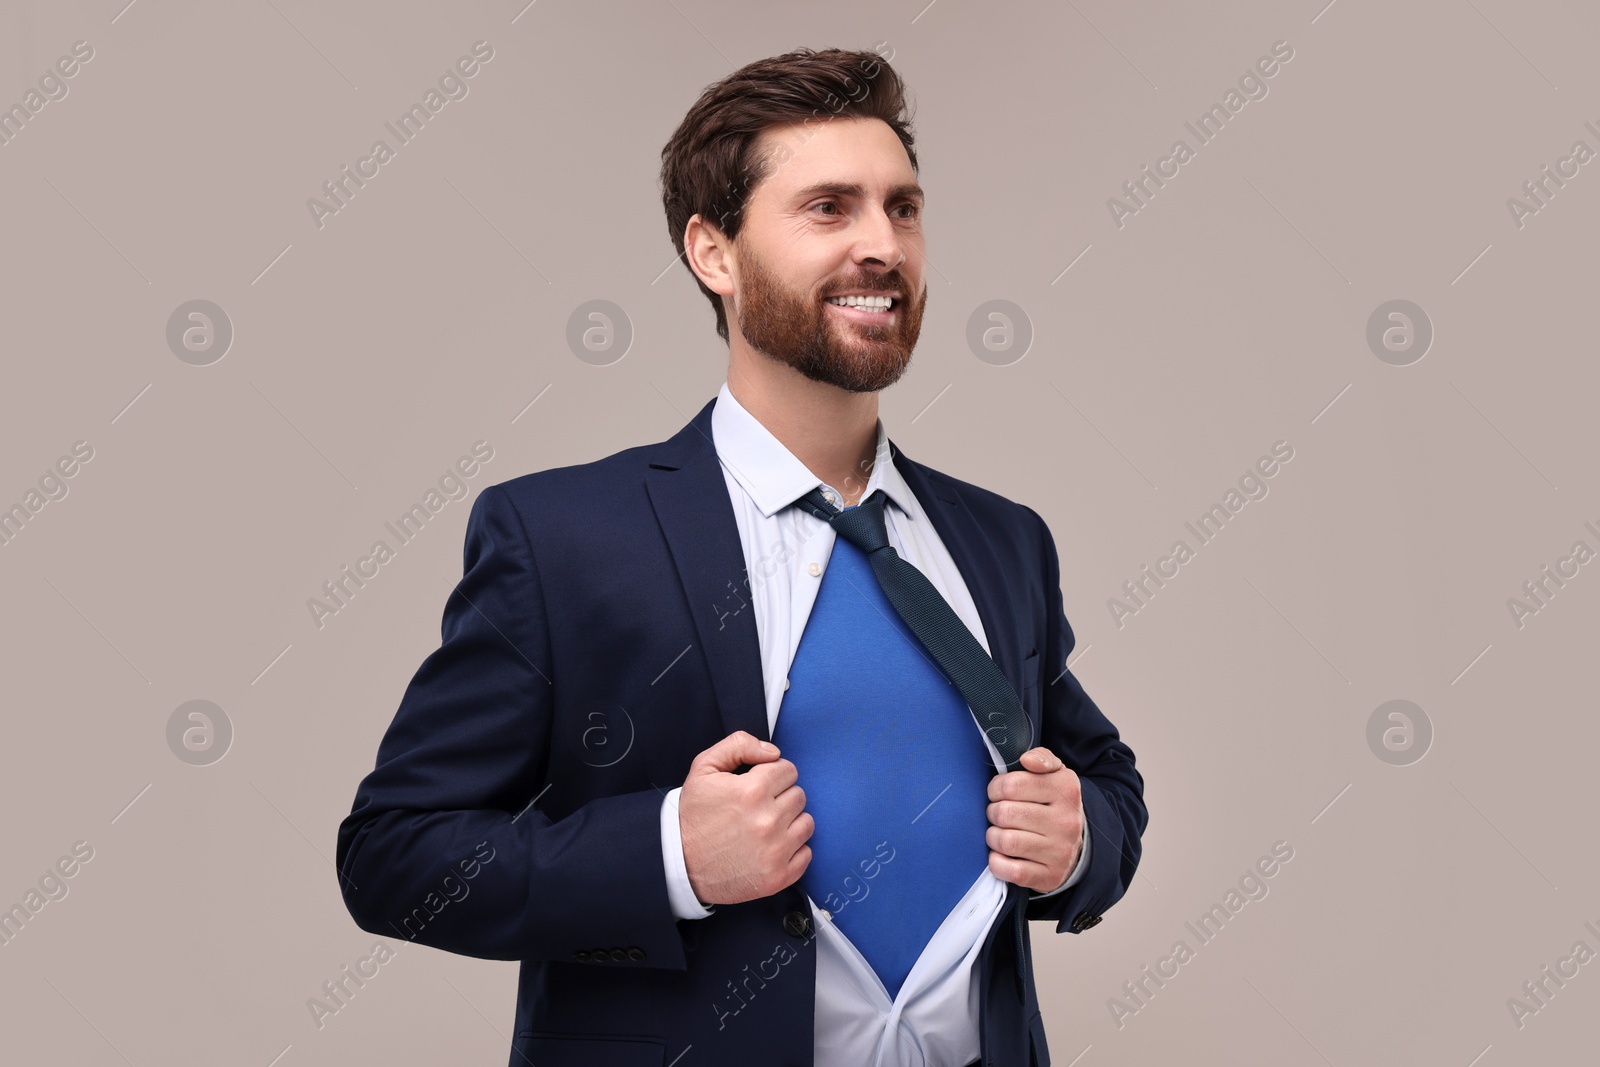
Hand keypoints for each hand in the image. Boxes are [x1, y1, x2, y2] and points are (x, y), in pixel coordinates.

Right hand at [679, 731, 813, 905]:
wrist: (678, 865)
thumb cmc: (693, 816)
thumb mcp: (703, 768)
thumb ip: (739, 745)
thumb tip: (773, 752)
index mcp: (751, 792)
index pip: (788, 770)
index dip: (772, 774)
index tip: (759, 784)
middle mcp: (767, 821)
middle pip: (799, 795)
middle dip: (781, 796)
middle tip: (758, 807)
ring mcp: (775, 852)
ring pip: (806, 822)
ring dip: (790, 821)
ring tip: (765, 826)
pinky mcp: (778, 877)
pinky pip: (806, 853)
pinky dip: (793, 849)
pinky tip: (771, 846)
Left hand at [985, 747, 1083, 893]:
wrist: (1075, 846)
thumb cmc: (1053, 805)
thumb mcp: (1054, 775)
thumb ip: (1042, 759)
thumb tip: (1027, 759)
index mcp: (1066, 789)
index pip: (1011, 785)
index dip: (995, 788)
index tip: (998, 793)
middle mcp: (1066, 821)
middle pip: (1005, 813)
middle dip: (992, 813)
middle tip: (997, 814)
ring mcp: (1060, 851)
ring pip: (1005, 841)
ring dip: (993, 837)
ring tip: (998, 833)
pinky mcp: (1050, 876)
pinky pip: (1011, 871)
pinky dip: (997, 863)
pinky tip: (1001, 855)